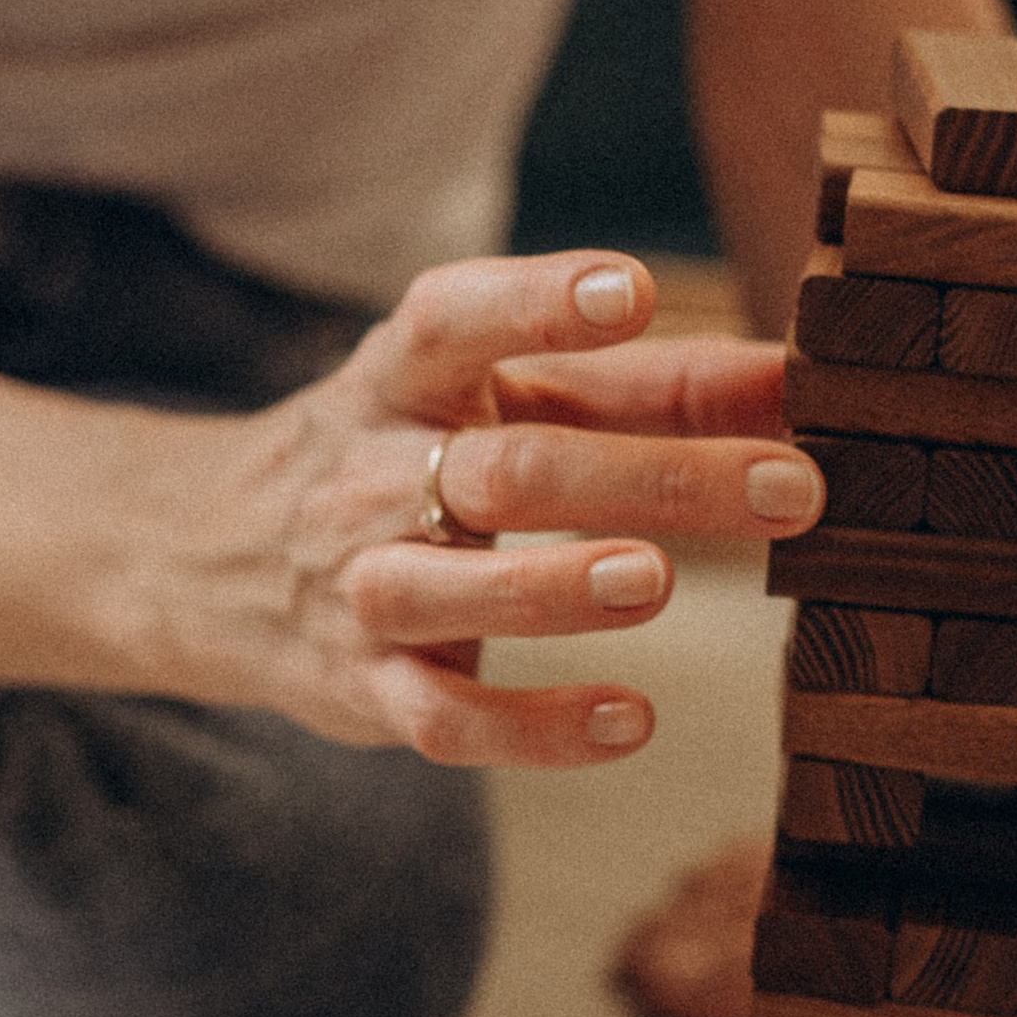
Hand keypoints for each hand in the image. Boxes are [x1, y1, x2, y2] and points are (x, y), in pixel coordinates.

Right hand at [219, 249, 814, 764]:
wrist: (212, 558)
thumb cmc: (410, 452)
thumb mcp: (506, 397)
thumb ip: (654, 388)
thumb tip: (803, 376)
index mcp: (403, 378)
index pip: (451, 320)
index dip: (535, 302)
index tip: (630, 290)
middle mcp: (371, 474)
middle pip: (503, 468)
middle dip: (650, 477)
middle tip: (791, 487)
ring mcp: (361, 588)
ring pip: (446, 592)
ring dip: (553, 588)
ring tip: (655, 580)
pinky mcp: (367, 690)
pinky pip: (445, 722)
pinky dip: (538, 727)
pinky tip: (633, 721)